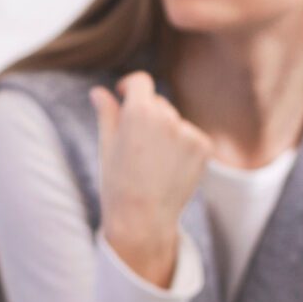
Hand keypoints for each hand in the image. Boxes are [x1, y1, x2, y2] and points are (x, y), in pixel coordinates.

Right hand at [90, 72, 213, 288]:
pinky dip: (183, 148)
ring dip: (166, 133)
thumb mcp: (107, 145)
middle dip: (147, 117)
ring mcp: (188, 132)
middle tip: (136, 148)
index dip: (131, 86)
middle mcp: (167, 116)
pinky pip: (191, 137)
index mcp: (139, 111)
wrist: (142, 219)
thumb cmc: (118, 183)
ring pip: (175, 122)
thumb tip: (99, 92)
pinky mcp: (204, 147)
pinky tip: (169, 169)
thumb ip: (107, 113)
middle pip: (158, 104)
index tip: (125, 94)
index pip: (141, 82)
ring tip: (153, 164)